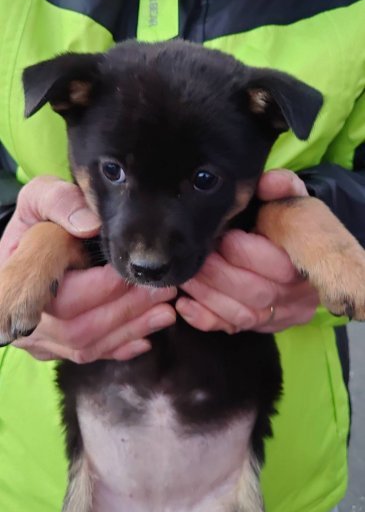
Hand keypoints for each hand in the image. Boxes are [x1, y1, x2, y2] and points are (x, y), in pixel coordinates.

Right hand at [0, 176, 175, 361]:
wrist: (31, 245)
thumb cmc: (40, 220)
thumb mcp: (43, 196)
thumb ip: (61, 202)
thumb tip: (91, 225)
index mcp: (13, 270)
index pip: (40, 286)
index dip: (86, 287)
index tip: (123, 276)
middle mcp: (22, 311)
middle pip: (73, 322)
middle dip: (125, 306)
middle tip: (163, 289)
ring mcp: (37, 335)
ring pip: (83, 344)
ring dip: (130, 328)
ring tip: (166, 310)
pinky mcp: (54, 348)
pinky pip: (88, 356)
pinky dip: (120, 347)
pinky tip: (147, 337)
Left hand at [176, 169, 318, 333]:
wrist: (303, 253)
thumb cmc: (290, 221)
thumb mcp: (291, 198)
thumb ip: (281, 186)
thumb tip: (267, 182)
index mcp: (306, 258)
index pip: (273, 262)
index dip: (241, 250)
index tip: (221, 236)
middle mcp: (298, 292)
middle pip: (254, 291)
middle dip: (216, 274)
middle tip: (192, 259)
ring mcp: (281, 313)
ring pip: (241, 313)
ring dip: (206, 295)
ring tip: (183, 278)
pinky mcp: (264, 325)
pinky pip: (233, 329)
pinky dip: (205, 318)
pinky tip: (184, 304)